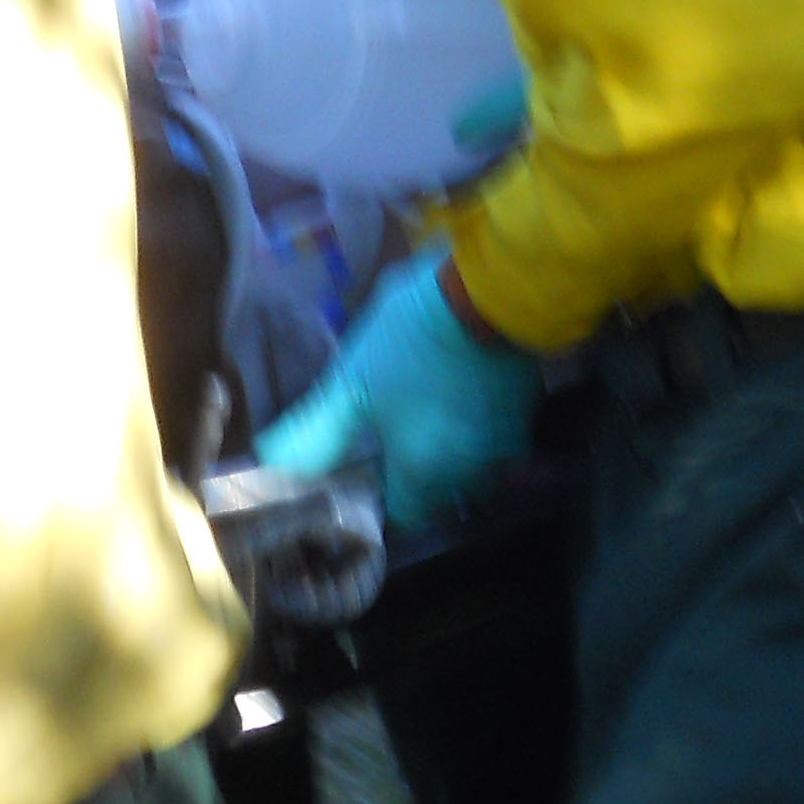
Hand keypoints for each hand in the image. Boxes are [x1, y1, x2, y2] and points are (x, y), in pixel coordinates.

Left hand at [255, 250, 539, 528]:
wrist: (485, 289)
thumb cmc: (409, 342)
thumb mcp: (351, 383)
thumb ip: (316, 431)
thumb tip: (275, 462)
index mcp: (427, 474)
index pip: (403, 513)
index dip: (382, 493)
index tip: (368, 464)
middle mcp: (473, 471)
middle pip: (439, 488)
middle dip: (416, 467)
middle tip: (391, 428)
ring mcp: (508, 439)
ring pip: (471, 460)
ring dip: (449, 443)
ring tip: (425, 404)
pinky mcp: (529, 405)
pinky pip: (493, 429)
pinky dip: (475, 418)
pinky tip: (458, 384)